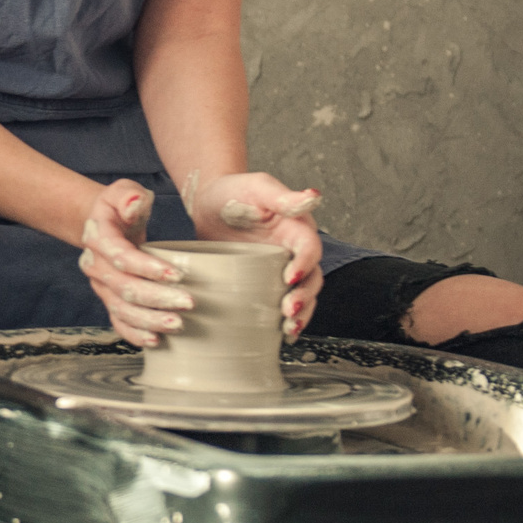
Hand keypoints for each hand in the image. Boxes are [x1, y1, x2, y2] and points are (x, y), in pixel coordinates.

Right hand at [77, 179, 196, 347]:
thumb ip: (129, 196)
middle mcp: (95, 266)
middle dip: (157, 298)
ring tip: (178, 324)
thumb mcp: (123, 191)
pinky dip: (135, 334)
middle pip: (124, 289)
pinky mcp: (109, 301)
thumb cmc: (121, 207)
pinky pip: (118, 323)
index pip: (121, 257)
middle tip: (188, 303)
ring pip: (121, 310)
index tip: (178, 274)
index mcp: (98, 238)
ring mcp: (101, 287)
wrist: (105, 225)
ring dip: (149, 320)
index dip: (148, 268)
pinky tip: (156, 340)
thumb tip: (133, 205)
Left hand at [190, 171, 323, 337]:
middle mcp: (293, 250)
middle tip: (287, 311)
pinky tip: (278, 335)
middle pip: (312, 278)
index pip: (310, 248)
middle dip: (304, 297)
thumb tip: (314, 196)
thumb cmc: (234, 190)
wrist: (208, 202)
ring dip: (300, 314)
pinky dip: (282, 319)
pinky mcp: (262, 280)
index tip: (291, 276)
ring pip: (301, 294)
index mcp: (296, 228)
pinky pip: (278, 301)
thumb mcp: (257, 187)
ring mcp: (279, 268)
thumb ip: (283, 196)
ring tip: (289, 329)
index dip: (305, 263)